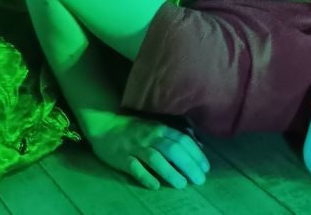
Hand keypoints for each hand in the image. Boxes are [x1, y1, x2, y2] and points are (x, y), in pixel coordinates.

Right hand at [87, 113, 208, 189]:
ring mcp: (135, 147)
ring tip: (182, 184)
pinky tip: (155, 185)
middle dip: (188, 165)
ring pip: (155, 158)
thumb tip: (199, 145)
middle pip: (172, 150)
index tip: (205, 168)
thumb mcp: (157, 126)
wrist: (105, 125)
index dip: (195, 154)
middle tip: (199, 180)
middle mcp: (150, 136)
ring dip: (170, 172)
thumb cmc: (135, 128)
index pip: (182, 140)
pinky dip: (145, 176)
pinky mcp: (121, 157)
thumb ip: (177, 135)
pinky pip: (134, 167)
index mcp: (161, 129)